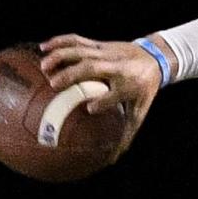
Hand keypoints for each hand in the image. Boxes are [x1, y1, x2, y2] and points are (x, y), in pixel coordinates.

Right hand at [38, 34, 168, 137]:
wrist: (154, 58)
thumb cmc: (143, 89)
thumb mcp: (139, 111)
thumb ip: (127, 133)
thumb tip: (113, 158)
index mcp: (129, 84)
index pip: (116, 94)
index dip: (103, 102)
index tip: (90, 109)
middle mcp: (116, 67)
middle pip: (93, 67)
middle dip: (72, 74)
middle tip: (53, 85)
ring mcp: (106, 53)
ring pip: (82, 50)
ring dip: (60, 56)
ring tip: (43, 67)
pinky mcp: (99, 44)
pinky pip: (77, 40)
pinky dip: (59, 41)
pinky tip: (43, 48)